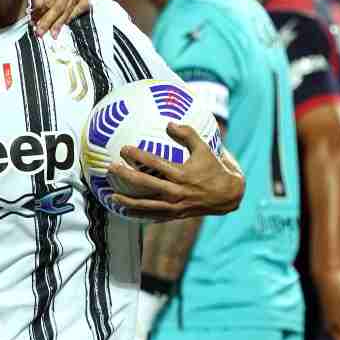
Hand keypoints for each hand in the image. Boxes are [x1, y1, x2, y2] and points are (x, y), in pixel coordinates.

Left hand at [30, 0, 89, 37]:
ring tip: (52, 33)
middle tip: (41, 33)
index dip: (40, 13)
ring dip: (60, 23)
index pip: (50, 0)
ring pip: (70, 9)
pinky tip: (64, 23)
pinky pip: (82, 6)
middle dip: (49, 21)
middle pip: (60, 6)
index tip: (32, 22)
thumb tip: (39, 6)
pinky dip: (73, 15)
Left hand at [107, 123, 244, 220]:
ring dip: (128, 200)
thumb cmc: (215, 169)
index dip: (138, 155)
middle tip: (111, 169)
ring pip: (147, 205)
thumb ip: (188, 134)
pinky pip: (154, 216)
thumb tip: (169, 123)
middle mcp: (176, 191)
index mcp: (182, 174)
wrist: (228, 196)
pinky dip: (140, 215)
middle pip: (145, 184)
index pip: (155, 163)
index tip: (124, 149)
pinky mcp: (176, 214)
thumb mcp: (205, 149)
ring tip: (112, 196)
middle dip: (126, 176)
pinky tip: (127, 212)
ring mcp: (175, 205)